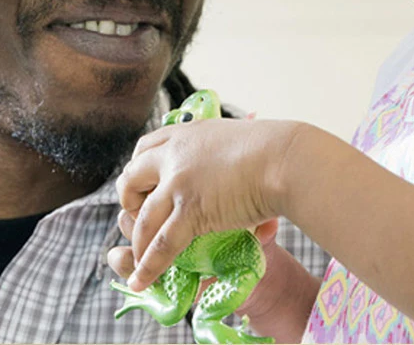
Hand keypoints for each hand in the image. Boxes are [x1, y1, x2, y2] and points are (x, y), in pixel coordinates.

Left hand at [115, 117, 301, 290]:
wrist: (285, 158)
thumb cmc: (274, 150)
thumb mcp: (237, 140)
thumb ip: (223, 154)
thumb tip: (238, 155)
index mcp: (187, 133)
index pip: (146, 147)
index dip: (139, 169)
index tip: (142, 184)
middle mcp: (175, 154)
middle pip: (132, 178)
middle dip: (128, 202)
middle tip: (135, 217)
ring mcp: (178, 182)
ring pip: (142, 219)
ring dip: (137, 244)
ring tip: (137, 262)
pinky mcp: (189, 209)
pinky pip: (161, 244)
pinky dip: (148, 266)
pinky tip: (142, 280)